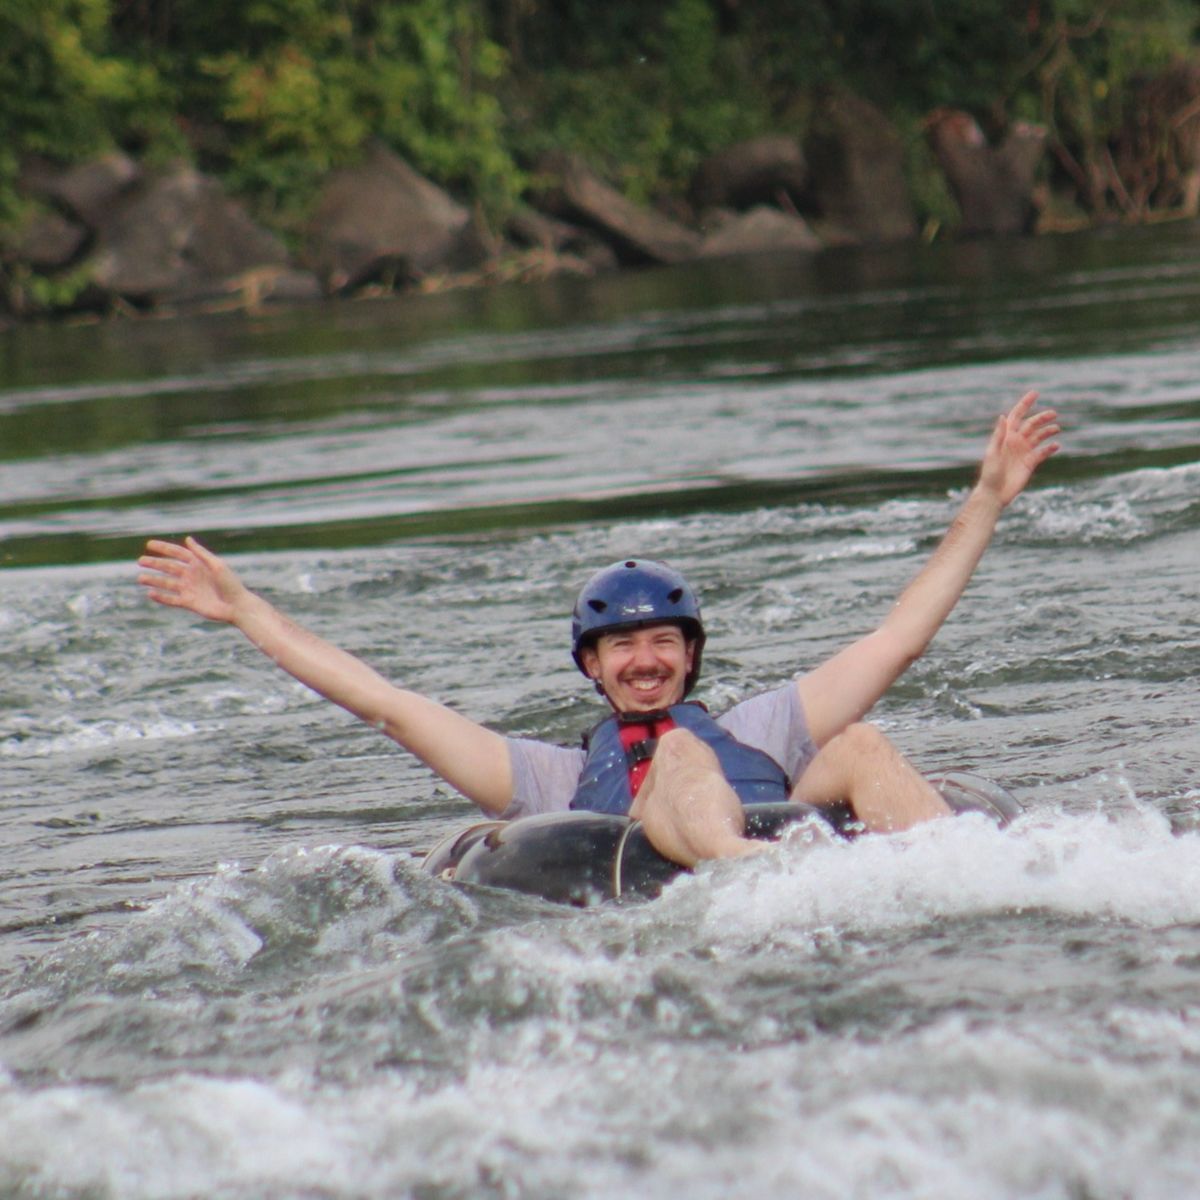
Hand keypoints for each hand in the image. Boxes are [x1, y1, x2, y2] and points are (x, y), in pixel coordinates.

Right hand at [137, 536, 247, 623]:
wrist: (237, 606)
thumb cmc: (231, 584)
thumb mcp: (217, 566)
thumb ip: (201, 554)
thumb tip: (187, 539)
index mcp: (199, 564)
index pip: (178, 553)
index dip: (164, 548)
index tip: (149, 544)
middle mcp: (192, 575)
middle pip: (169, 567)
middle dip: (155, 563)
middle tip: (140, 561)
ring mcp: (189, 589)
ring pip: (167, 583)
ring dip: (154, 580)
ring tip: (140, 578)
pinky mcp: (189, 603)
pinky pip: (171, 599)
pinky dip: (161, 597)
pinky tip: (150, 593)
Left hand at [976, 390, 1059, 507]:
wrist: (994, 494)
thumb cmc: (990, 474)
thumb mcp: (993, 453)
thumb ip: (999, 435)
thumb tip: (1003, 416)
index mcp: (1005, 436)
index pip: (1016, 416)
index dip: (1025, 404)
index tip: (1035, 393)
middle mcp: (1015, 442)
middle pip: (1031, 424)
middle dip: (1042, 418)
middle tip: (1054, 414)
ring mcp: (1023, 452)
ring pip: (1039, 437)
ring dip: (1047, 431)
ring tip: (1057, 428)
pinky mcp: (1030, 463)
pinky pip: (1042, 452)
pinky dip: (1050, 448)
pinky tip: (1056, 445)